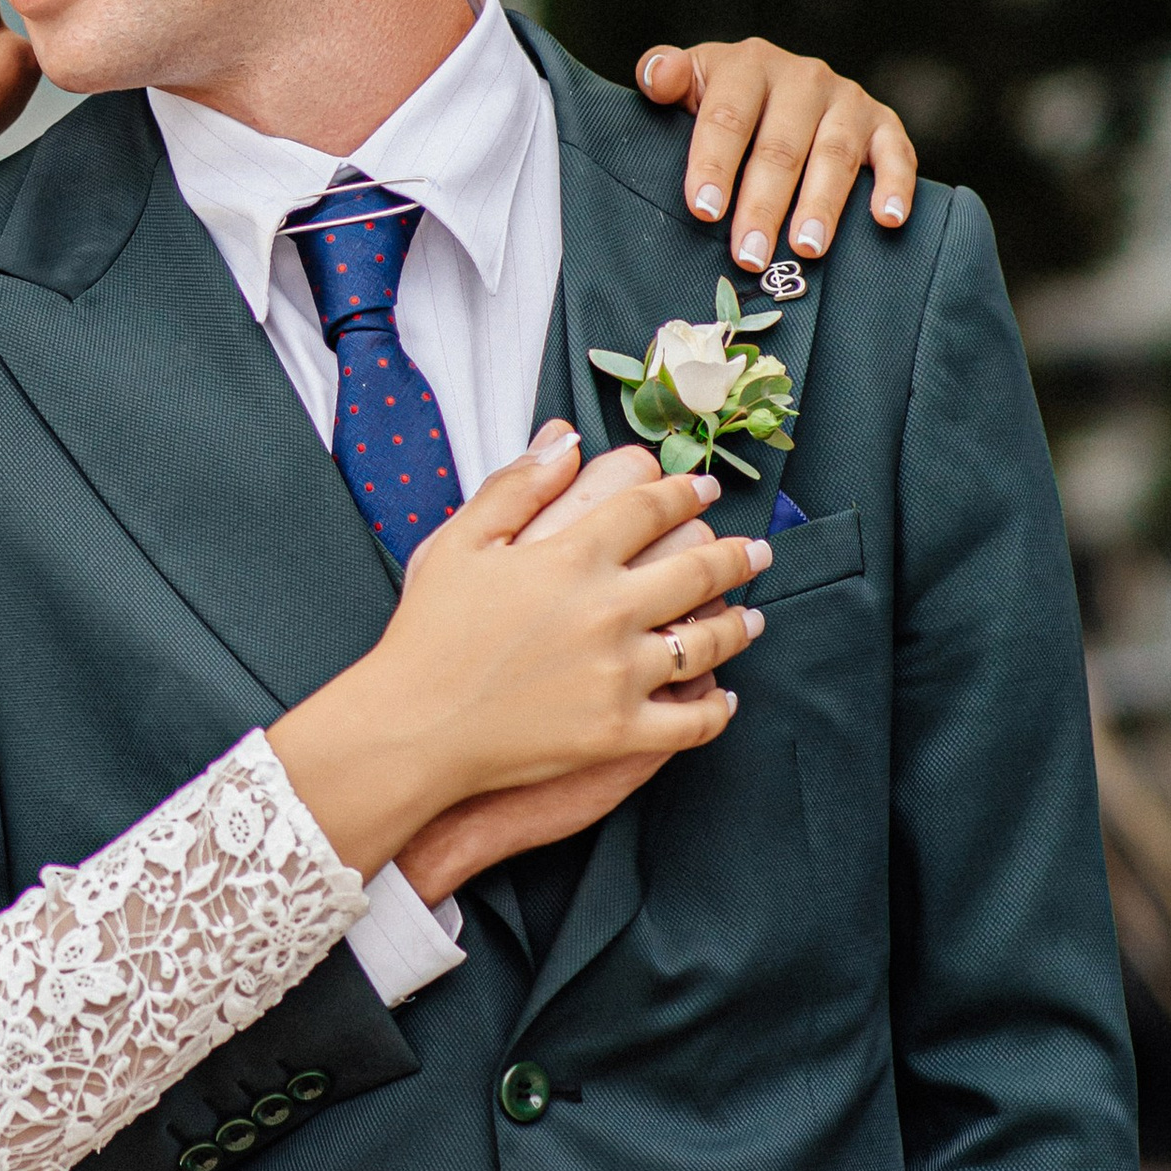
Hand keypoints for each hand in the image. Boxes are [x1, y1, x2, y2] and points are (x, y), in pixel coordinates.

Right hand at [394, 442, 727, 902]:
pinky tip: (722, 696)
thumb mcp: (458, 543)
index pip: (651, 508)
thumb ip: (515, 486)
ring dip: (740, 624)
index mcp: (571, 556)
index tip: (704, 489)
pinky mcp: (620, 732)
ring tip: (753, 617)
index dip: (685, 493)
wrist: (413, 728)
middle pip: (698, 568)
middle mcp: (607, 610)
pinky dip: (716, 708)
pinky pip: (692, 721)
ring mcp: (620, 674)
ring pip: (709, 641)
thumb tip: (566, 438)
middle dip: (737, 554)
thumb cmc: (427, 632)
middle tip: (757, 549)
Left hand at [636, 38, 917, 273]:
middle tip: (750, 254)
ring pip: (835, 155)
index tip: (704, 211)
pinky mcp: (883, 123)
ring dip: (821, 205)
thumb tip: (657, 75)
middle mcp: (803, 77)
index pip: (728, 118)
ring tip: (805, 249)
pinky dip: (895, 186)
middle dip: (763, 204)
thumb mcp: (690, 82)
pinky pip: (896, 154)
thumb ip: (664, 76)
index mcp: (747, 66)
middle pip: (781, 146)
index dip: (714, 164)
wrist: (779, 86)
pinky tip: (886, 220)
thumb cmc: (723, 100)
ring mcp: (847, 100)